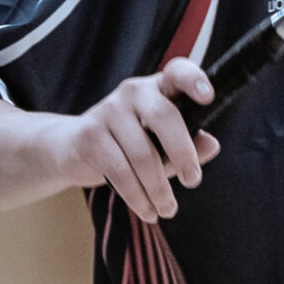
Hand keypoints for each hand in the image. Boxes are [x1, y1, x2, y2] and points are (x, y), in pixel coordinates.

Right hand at [47, 59, 220, 221]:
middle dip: (183, 154)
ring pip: (143, 155)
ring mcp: (109, 111)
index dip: (194, 80)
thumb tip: (212, 144)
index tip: (208, 97)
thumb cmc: (128, 145)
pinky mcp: (89, 136)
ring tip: (167, 209)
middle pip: (164, 117)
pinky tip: (147, 211)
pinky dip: (138, 197)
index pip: (177, 72)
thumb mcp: (162, 144)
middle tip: (193, 181)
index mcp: (157, 88)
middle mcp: (133, 92)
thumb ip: (188, 145)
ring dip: (159, 189)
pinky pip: (120, 172)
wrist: (71, 148)